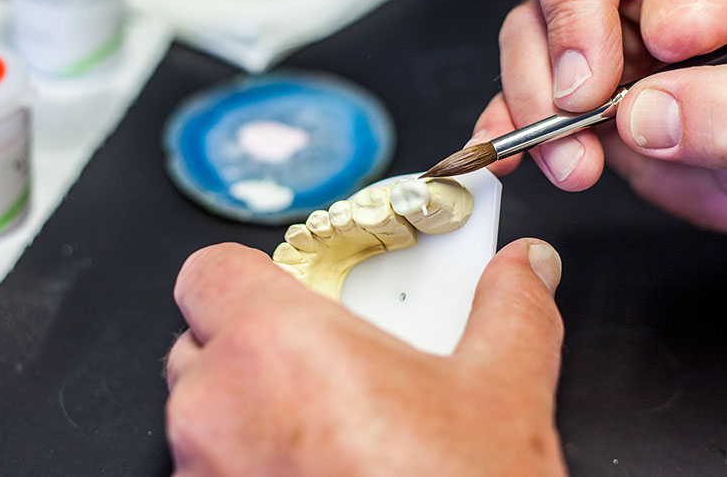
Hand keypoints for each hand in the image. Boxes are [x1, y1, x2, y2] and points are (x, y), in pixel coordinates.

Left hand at [166, 239, 566, 476]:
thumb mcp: (501, 394)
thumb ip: (509, 310)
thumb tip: (524, 269)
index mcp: (277, 341)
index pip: (212, 270)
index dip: (251, 275)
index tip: (292, 291)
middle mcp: (219, 404)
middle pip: (206, 341)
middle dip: (258, 348)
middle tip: (327, 367)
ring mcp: (202, 469)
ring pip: (203, 412)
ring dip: (250, 413)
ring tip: (329, 433)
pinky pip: (208, 470)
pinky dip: (247, 467)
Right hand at [474, 0, 726, 240]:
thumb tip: (648, 113)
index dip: (598, 12)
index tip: (626, 88)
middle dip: (557, 42)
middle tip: (579, 108)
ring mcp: (606, 39)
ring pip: (528, 34)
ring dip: (536, 106)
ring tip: (578, 166)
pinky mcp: (578, 93)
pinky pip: (517, 95)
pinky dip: (505, 127)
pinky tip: (507, 156)